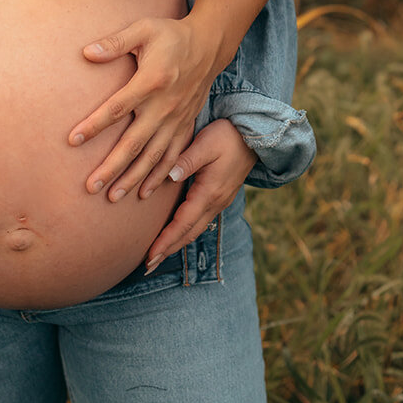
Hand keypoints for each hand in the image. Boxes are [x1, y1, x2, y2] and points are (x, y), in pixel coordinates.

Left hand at [70, 16, 220, 201]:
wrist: (209, 45)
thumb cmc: (170, 35)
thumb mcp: (143, 29)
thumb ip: (115, 42)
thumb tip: (86, 53)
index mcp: (151, 81)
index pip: (117, 108)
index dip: (94, 125)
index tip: (72, 140)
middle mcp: (164, 106)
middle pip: (134, 142)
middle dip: (111, 167)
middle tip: (90, 186)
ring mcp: (176, 120)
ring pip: (152, 156)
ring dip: (132, 178)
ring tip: (112, 197)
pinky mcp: (185, 126)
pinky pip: (172, 157)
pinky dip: (159, 176)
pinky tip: (144, 192)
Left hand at [143, 120, 256, 273]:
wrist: (254, 136)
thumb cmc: (228, 136)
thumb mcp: (206, 143)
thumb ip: (187, 160)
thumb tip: (170, 176)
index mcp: (209, 193)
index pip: (183, 223)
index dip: (165, 241)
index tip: (149, 255)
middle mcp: (215, 202)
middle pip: (188, 234)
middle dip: (167, 250)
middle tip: (147, 266)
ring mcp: (219, 201)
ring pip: (195, 230)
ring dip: (176, 244)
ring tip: (158, 255)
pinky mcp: (219, 197)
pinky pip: (200, 221)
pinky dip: (185, 232)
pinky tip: (176, 233)